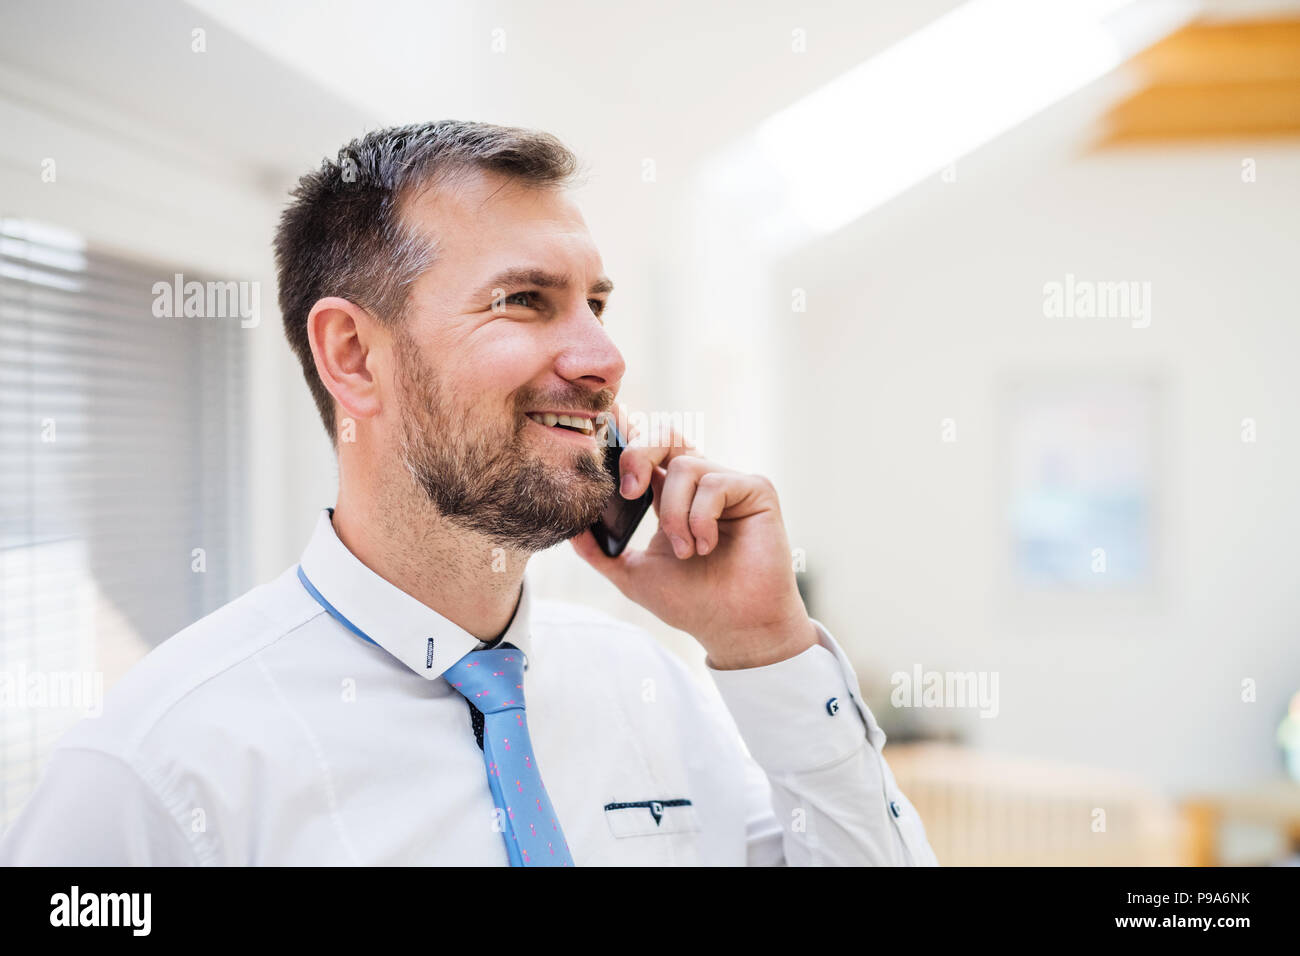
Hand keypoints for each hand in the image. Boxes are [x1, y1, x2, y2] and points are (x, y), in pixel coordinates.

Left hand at [571, 402, 816, 669]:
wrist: (735, 628)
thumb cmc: (692, 602)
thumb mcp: (632, 575)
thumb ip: (599, 552)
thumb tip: (569, 529)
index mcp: (670, 495)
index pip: (645, 450)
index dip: (624, 435)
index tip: (599, 437)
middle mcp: (700, 483)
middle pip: (666, 434)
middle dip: (639, 453)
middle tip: (629, 493)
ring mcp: (728, 484)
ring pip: (685, 466)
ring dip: (674, 514)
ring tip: (685, 551)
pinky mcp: (755, 490)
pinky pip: (715, 483)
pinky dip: (701, 517)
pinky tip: (706, 546)